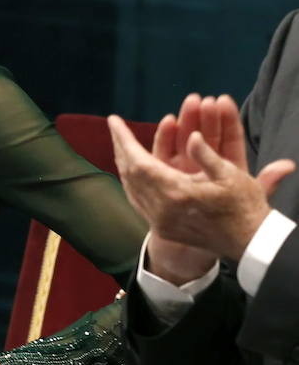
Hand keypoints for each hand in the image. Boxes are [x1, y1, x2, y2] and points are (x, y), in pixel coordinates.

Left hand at [108, 95, 292, 264]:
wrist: (249, 243)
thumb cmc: (244, 206)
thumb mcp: (231, 176)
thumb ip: (207, 155)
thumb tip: (191, 136)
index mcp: (177, 193)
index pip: (139, 161)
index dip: (125, 139)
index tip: (114, 120)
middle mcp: (162, 209)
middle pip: (130, 173)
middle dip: (121, 147)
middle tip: (115, 127)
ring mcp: (160, 221)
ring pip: (131, 187)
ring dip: (124, 164)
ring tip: (121, 144)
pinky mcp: (162, 229)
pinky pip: (138, 201)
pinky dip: (132, 182)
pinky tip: (132, 171)